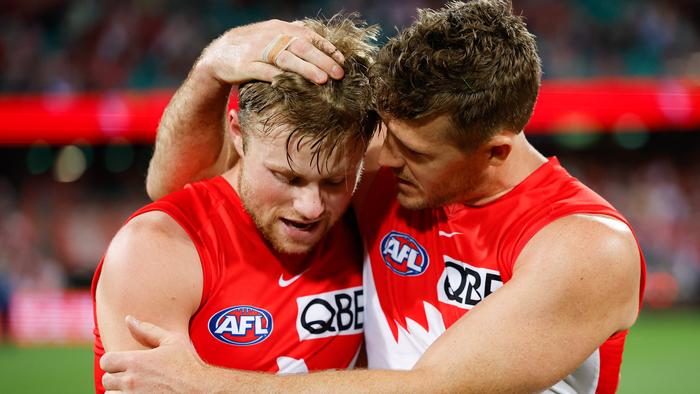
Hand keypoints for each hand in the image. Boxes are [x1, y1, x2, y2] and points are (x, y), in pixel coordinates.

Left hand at [100, 316, 208, 392]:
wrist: (201, 390)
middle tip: (133, 377)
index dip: (113, 362)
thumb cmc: (188, 365)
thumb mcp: (172, 342)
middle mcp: (131, 381)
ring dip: (119, 392)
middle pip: (107, 380)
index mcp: (137, 361)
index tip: (124, 364)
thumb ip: (148, 330)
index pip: (106, 361)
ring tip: (136, 388)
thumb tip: (128, 319)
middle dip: (117, 377)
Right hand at [196, 19, 344, 86]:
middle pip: (301, 47)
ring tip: (323, 81)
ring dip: (306, 69)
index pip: (309, 36)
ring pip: (286, 59)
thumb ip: (291, 33)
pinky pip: (266, 73)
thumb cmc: (251, 46)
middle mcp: (271, 37)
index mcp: (280, 28)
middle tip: (339, 74)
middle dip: (322, 60)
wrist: (218, 55)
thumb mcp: (271, 34)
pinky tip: (294, 86)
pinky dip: (280, 79)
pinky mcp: (246, 66)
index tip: (342, 61)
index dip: (327, 48)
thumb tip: (312, 31)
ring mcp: (258, 51)